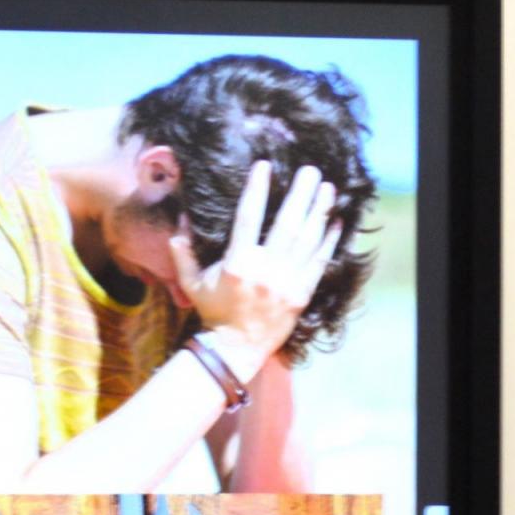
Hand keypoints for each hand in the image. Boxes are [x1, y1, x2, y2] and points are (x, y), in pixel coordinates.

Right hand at [169, 160, 341, 381]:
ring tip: (329, 189)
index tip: (265, 166)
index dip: (257, 189)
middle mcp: (265, 270)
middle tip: (312, 170)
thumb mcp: (192, 283)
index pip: (249, 217)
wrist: (235, 348)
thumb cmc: (214, 312)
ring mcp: (286, 283)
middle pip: (287, 224)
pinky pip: (319, 263)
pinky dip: (328, 242)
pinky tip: (336, 222)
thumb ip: (183, 254)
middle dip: (301, 194)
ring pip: (307, 240)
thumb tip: (179, 223)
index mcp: (238, 263)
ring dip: (319, 212)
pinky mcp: (301, 295)